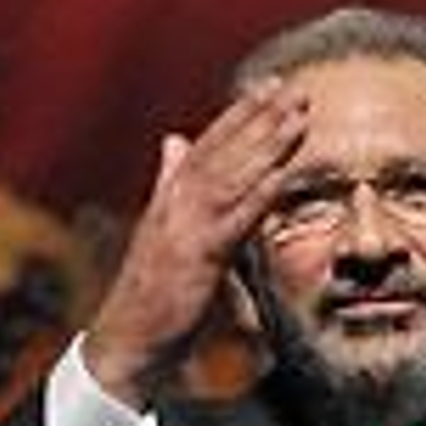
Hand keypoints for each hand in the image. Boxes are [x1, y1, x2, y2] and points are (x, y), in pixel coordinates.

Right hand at [84, 79, 308, 406]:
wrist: (126, 340)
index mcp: (170, 196)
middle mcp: (175, 203)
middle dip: (260, 117)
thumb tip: (173, 140)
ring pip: (231, 175)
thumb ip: (168, 181)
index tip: (270, 85)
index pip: (209, 144)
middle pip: (224, 150)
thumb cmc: (150, 290)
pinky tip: (286, 173)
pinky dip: (261, 193)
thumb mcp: (162, 228)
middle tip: (295, 87)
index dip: (240, 113)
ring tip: (298, 117)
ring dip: (267, 144)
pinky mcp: (196, 255)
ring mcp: (184, 226)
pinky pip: (235, 218)